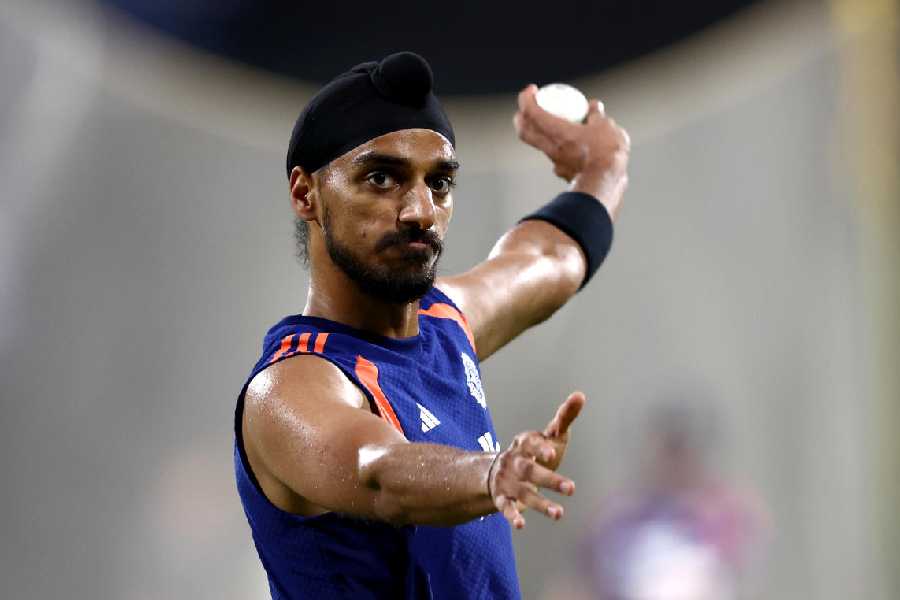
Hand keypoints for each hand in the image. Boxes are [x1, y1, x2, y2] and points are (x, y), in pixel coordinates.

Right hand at [487, 392, 585, 528]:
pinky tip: (521, 525)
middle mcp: (514, 461)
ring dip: (540, 503)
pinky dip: (512, 516)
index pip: (532, 443)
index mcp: (526, 443)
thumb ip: (564, 417)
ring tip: (560, 514)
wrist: (501, 471)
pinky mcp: (502, 498)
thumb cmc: (535, 451)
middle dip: (550, 479)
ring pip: (523, 492)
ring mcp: (507, 480)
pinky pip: (505, 508)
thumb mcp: (550, 434)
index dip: (540, 448)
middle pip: (530, 470)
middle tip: (571, 488)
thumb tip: (580, 395)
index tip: (552, 453)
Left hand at [513, 85, 629, 220]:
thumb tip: (593, 105)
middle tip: (530, 107)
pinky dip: (562, 147)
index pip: (531, 112)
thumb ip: (596, 114)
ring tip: (557, 125)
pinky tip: (575, 145)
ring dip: (542, 132)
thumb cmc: (605, 153)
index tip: (531, 90)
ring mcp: (555, 162)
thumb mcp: (606, 126)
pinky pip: (557, 156)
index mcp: (556, 132)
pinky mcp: (563, 173)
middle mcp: (550, 147)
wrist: (605, 184)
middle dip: (521, 117)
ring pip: (541, 144)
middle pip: (525, 131)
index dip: (526, 98)